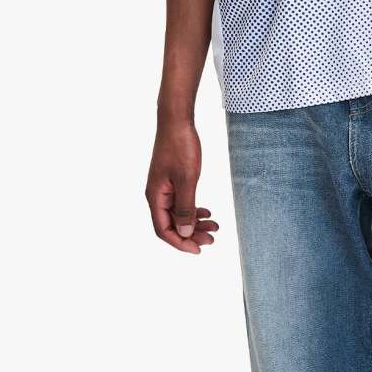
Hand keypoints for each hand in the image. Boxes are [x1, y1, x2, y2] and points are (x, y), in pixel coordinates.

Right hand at [146, 116, 219, 254]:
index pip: (164, 230)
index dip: (180, 243)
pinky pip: (181, 203)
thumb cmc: (180, 147)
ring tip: (215, 227)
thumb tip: (185, 233)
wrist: (177, 121)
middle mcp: (156, 195)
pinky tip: (208, 212)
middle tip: (212, 239)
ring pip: (178, 215)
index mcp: (155, 197)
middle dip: (192, 235)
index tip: (199, 249)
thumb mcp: (187, 179)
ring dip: (195, 223)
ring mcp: (164, 188)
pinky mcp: (172, 181)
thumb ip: (185, 208)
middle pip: (172, 225)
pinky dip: (194, 210)